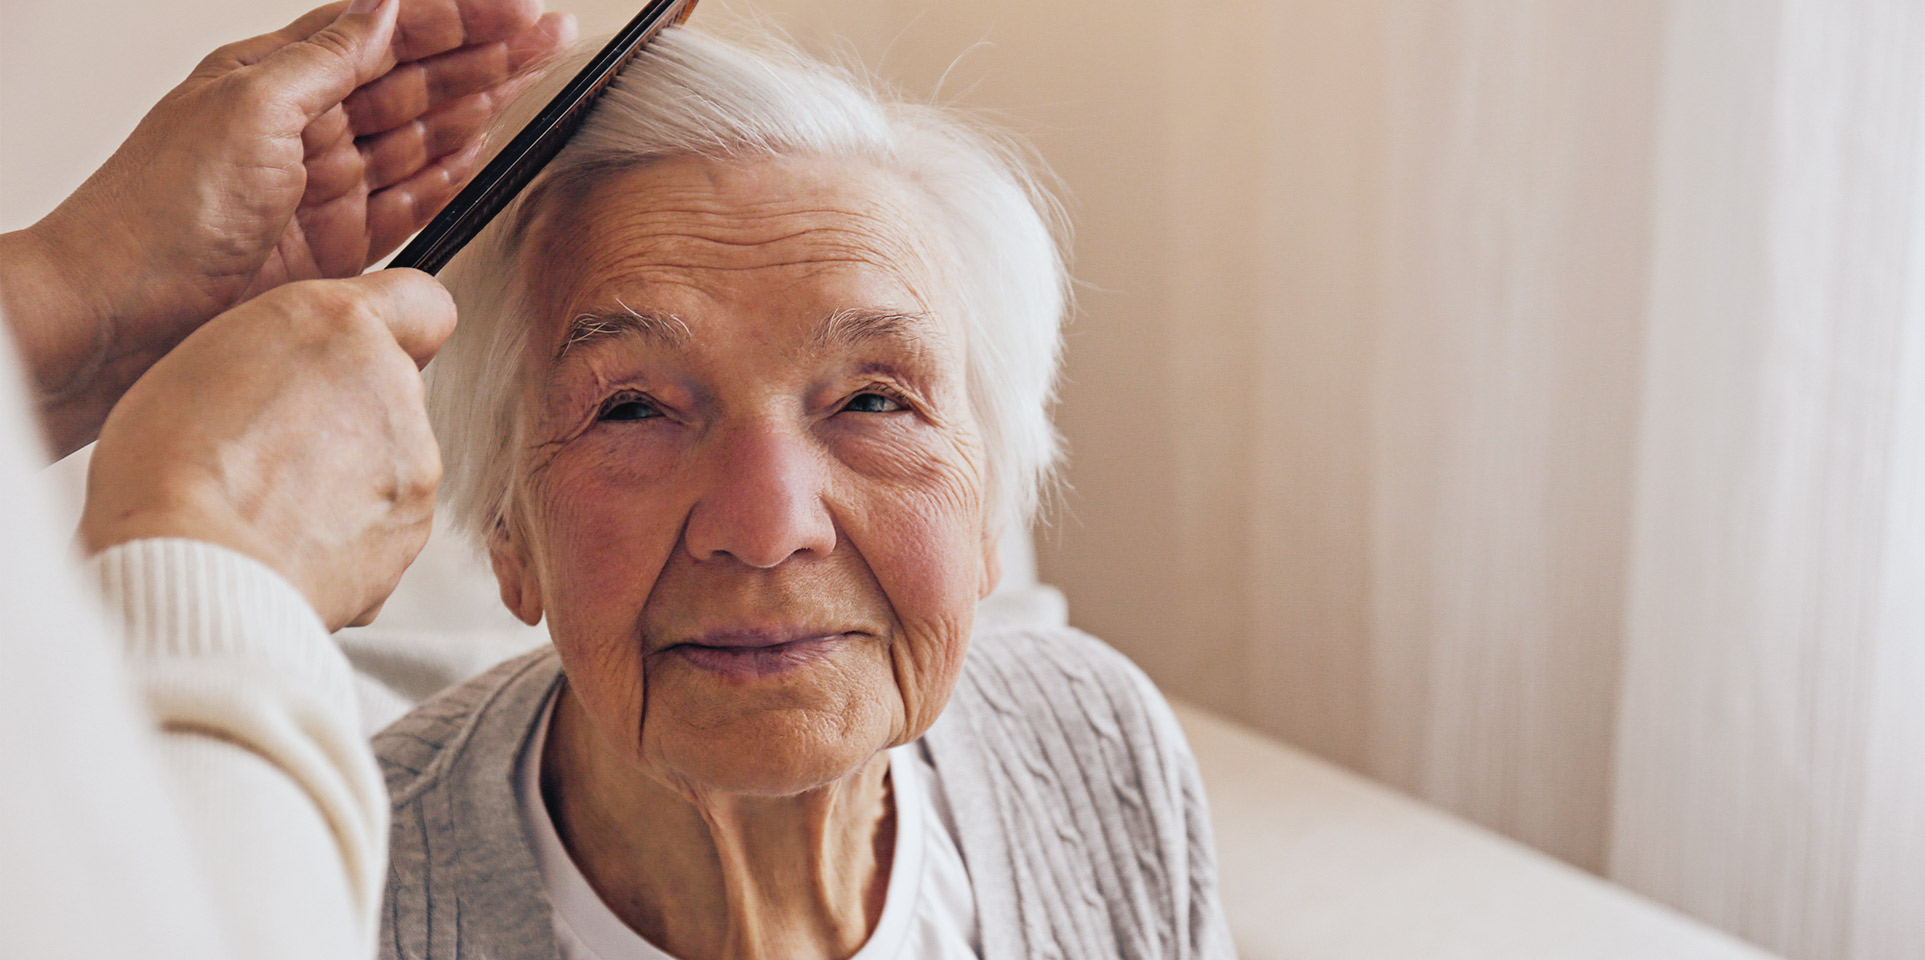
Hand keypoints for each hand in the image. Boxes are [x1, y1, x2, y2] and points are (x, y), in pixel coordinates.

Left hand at [0, 0, 572, 454]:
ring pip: (419, 136)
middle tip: (545, 37)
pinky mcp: (337, 249)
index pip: (381, 31)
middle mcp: (301, 128)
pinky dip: (447, 175)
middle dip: (483, 53)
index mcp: (273, 77)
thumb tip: (384, 7)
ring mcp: (322, 189)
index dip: (451, 16)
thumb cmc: (157, 212)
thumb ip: (325, 59)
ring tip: (529, 78)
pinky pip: (408, 202)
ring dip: (476, 104)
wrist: (123, 315)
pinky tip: (479, 149)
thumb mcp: (246, 106)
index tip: (512, 10)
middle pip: (411, 79)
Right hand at [80, 270, 455, 629]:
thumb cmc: (173, 465)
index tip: (359, 353)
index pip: (418, 300)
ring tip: (272, 503)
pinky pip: (384, 520)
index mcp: (339, 326)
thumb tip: (304, 374)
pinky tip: (288, 541)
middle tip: (275, 446)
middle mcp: (393, 385)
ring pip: (391, 457)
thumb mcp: (205, 356)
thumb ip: (283, 352)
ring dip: (348, 475)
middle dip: (349, 413)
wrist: (197, 566)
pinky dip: (349, 530)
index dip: (391, 328)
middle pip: (392, 389)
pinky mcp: (413, 526)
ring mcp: (414, 460)